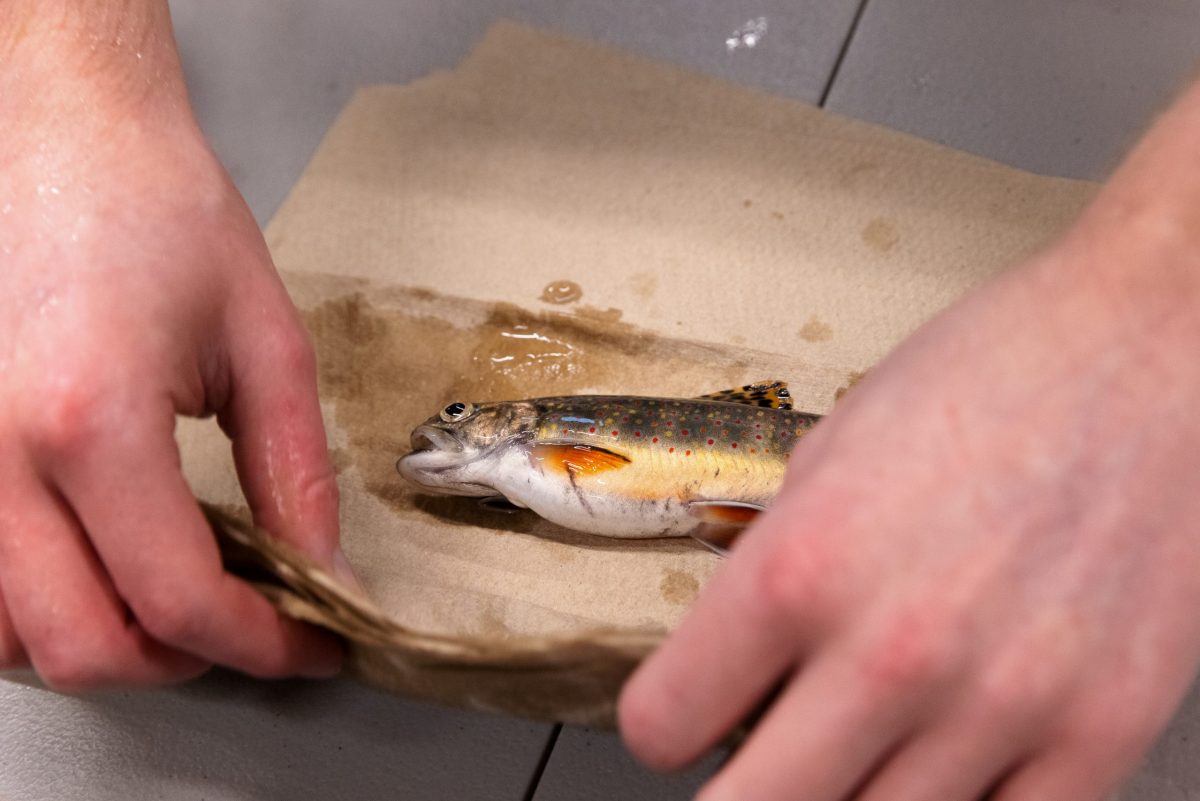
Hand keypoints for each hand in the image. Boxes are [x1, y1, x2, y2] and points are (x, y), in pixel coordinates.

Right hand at [0, 7, 349, 687]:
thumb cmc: (162, 214)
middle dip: (184, 660)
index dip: (259, 644)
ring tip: (179, 605)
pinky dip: (40, 611)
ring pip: (8, 637)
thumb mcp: (265, 342)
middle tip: (253, 628)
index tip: (309, 644)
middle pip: (82, 645)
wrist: (66, 140)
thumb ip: (294, 474)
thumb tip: (317, 570)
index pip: (176, 599)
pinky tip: (100, 574)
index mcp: (90, 422)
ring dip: (104, 646)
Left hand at [619, 101, 1199, 798]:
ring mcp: (1001, 705)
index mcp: (802, 563)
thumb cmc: (993, 375)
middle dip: (735, 793)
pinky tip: (945, 757)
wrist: (1154, 347)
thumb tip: (739, 670)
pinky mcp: (1101, 732)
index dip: (662, 722)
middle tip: (750, 762)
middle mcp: (892, 650)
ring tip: (858, 743)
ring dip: (844, 798)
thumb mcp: (831, 452)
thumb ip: (773, 572)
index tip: (680, 717)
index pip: (663, 721)